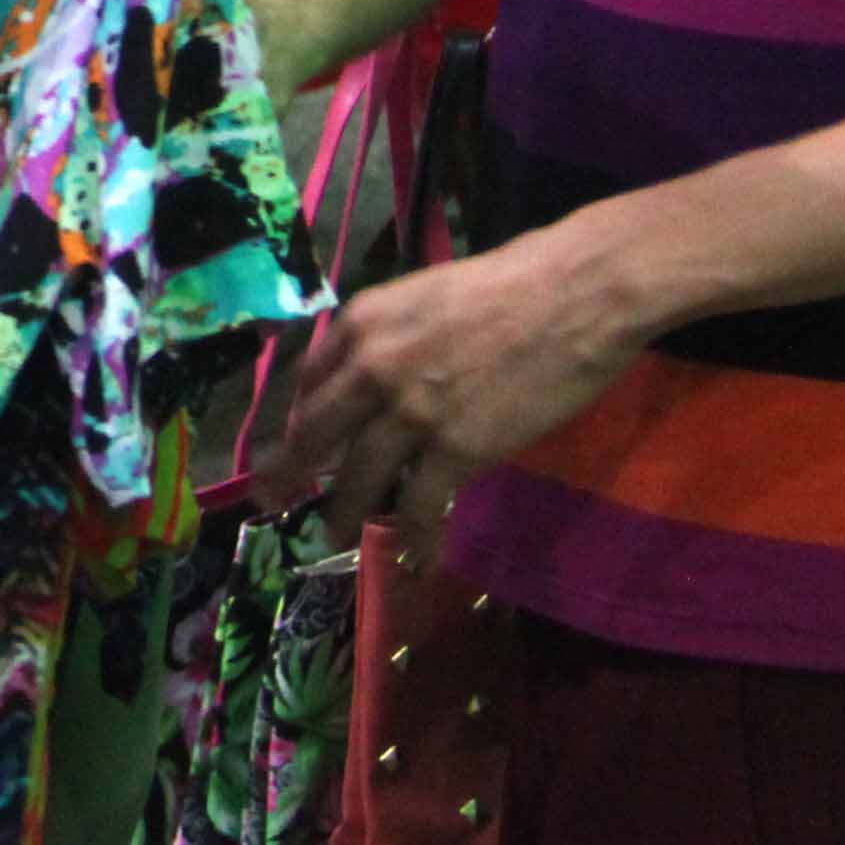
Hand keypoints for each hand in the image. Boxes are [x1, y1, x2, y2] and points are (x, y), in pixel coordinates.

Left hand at [268, 220, 655, 534]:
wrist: (571, 297)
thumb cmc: (507, 286)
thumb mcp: (421, 297)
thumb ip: (388, 337)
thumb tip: (372, 375)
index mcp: (360, 324)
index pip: (308, 381)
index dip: (298, 419)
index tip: (293, 443)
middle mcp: (370, 368)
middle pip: (315, 433)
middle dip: (289, 472)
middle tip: (272, 499)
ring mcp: (410, 412)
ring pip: (358, 476)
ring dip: (344, 513)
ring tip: (336, 535)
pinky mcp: (456, 448)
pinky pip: (420, 505)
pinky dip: (414, 537)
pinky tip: (415, 558)